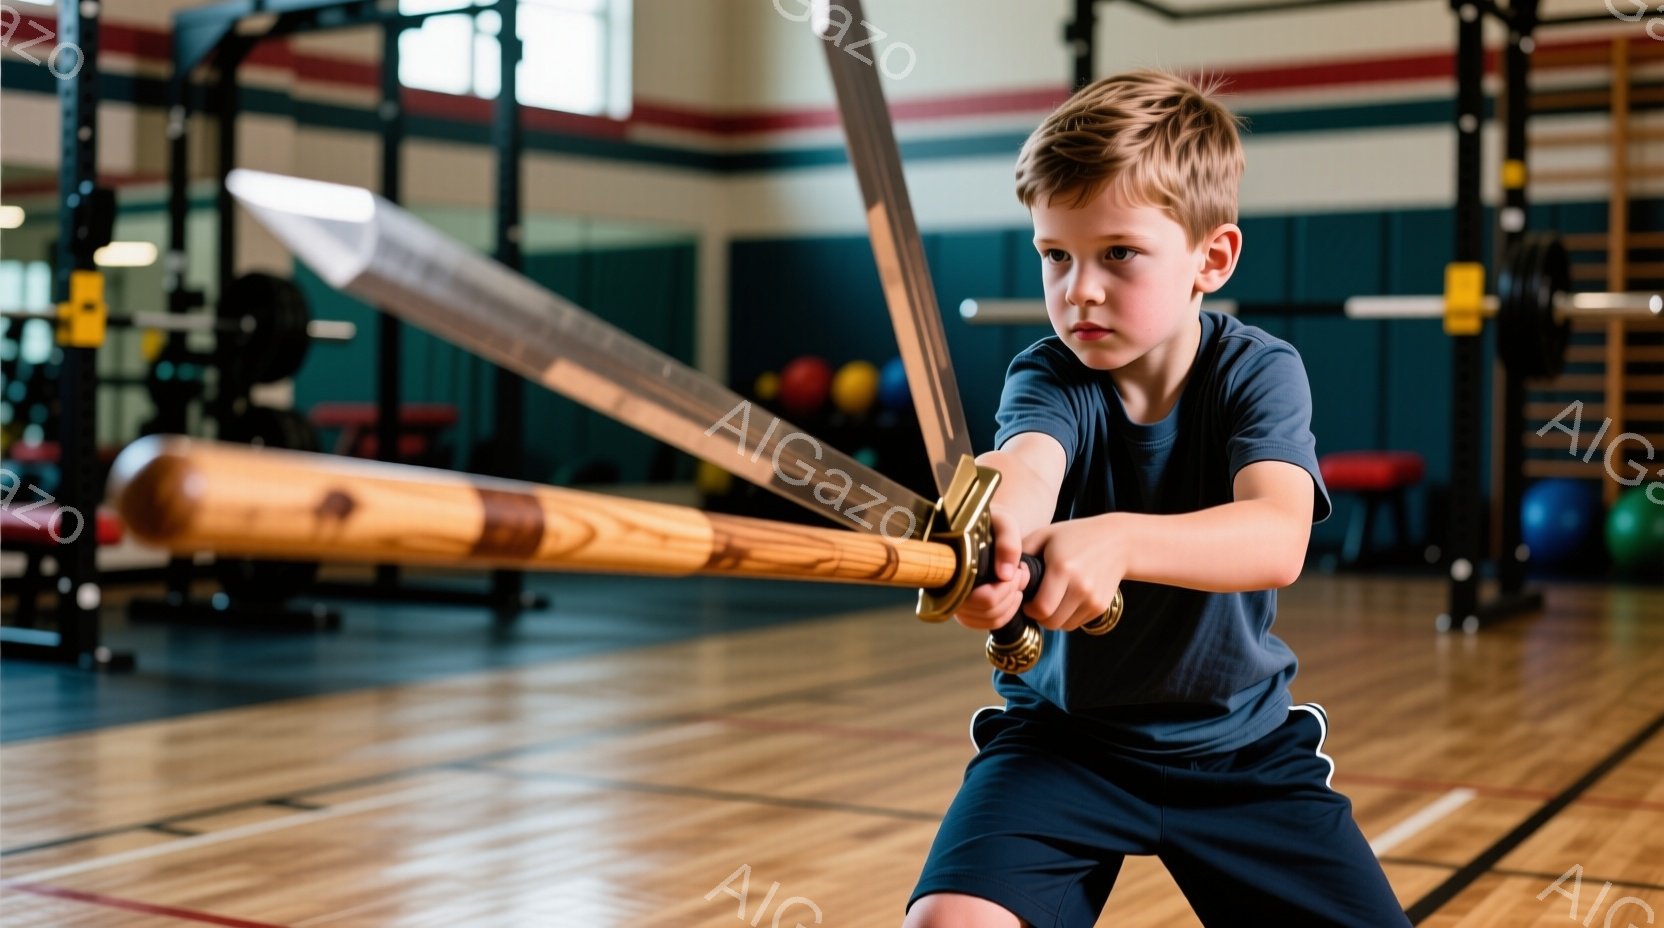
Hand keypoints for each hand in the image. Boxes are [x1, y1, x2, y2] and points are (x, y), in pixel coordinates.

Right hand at [951, 504, 1028, 630]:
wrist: (983, 528)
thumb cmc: (991, 523)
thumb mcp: (1003, 522)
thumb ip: (1007, 542)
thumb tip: (1005, 574)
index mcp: (953, 569)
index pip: (981, 599)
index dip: (1004, 588)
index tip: (1016, 569)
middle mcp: (949, 591)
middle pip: (988, 611)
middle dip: (1011, 592)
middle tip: (1020, 572)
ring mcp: (957, 604)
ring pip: (990, 620)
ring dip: (1011, 603)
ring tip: (1016, 580)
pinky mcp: (966, 611)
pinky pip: (989, 624)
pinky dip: (1007, 612)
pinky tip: (1012, 593)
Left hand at [1022, 514, 1127, 631]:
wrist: (1117, 541)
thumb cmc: (1074, 536)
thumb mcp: (1044, 535)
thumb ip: (1021, 553)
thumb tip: (1005, 575)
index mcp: (1063, 568)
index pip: (1040, 608)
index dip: (1028, 608)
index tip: (1026, 597)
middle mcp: (1080, 587)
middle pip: (1051, 622)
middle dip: (1039, 615)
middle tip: (1036, 600)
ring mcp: (1093, 599)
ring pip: (1064, 626)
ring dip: (1053, 617)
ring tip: (1052, 599)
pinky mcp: (1101, 607)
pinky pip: (1077, 623)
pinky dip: (1068, 616)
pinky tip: (1067, 599)